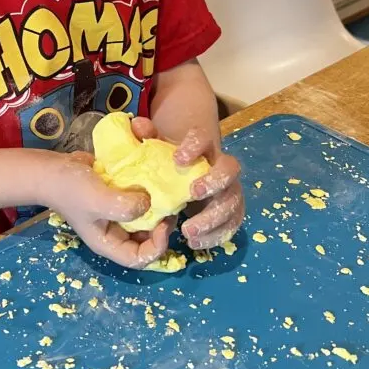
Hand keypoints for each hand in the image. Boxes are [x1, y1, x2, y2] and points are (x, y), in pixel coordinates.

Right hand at [47, 152, 173, 268]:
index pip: (139, 259)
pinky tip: (155, 179)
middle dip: (162, 226)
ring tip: (165, 191)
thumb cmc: (70, 189)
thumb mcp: (96, 200)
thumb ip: (122, 207)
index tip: (163, 223)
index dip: (157, 247)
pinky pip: (140, 201)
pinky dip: (150, 193)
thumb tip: (149, 203)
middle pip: (147, 240)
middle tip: (170, 205)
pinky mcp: (120, 197)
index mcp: (109, 242)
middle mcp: (116, 232)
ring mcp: (118, 214)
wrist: (53, 168)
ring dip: (158, 208)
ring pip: (147, 219)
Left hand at [130, 117, 244, 250]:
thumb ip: (146, 136)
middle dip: (214, 181)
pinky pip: (231, 225)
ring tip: (188, 232)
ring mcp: (229, 190)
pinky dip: (216, 236)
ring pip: (233, 202)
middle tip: (192, 194)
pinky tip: (195, 243)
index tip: (178, 158)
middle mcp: (222, 167)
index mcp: (204, 147)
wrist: (188, 175)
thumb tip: (136, 125)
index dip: (195, 145)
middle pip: (230, 169)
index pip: (205, 138)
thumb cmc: (170, 163)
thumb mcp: (157, 149)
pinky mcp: (231, 212)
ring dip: (213, 218)